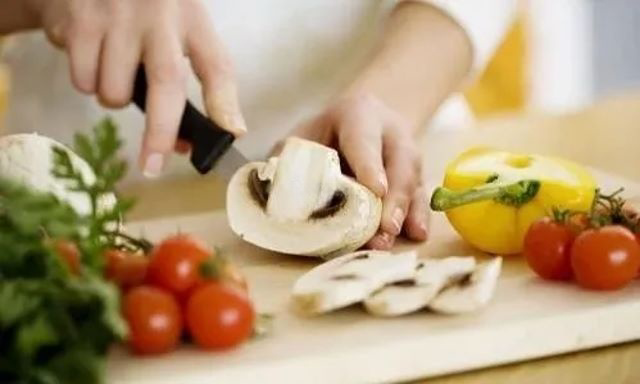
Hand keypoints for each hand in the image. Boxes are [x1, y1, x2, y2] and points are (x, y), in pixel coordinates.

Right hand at [25, 0, 245, 175]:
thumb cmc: (141, 7)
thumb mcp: (174, 23)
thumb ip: (184, 75)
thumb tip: (184, 144)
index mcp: (192, 16)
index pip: (217, 65)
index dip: (225, 104)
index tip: (231, 135)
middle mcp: (160, 14)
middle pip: (167, 83)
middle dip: (161, 133)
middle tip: (153, 166)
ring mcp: (118, 15)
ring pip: (115, 91)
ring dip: (113, 99)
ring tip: (113, 71)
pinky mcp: (81, 20)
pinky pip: (82, 80)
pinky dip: (85, 81)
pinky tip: (90, 53)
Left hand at [273, 93, 428, 249]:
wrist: (359, 121)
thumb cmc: (324, 133)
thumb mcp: (302, 136)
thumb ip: (289, 159)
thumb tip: (273, 194)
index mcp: (358, 114)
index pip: (365, 138)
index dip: (369, 164)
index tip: (375, 190)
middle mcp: (390, 130)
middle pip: (399, 161)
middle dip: (394, 196)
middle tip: (386, 227)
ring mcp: (407, 152)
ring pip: (414, 179)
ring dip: (406, 211)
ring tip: (393, 237)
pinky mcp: (416, 175)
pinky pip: (422, 194)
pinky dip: (419, 215)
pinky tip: (417, 234)